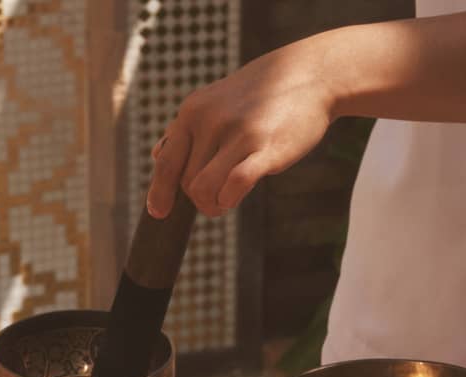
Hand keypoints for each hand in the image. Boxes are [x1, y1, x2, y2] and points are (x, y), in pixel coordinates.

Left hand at [148, 34, 340, 218]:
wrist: (308, 76)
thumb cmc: (259, 96)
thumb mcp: (214, 101)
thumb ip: (186, 128)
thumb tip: (157, 154)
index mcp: (192, 112)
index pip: (165, 162)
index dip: (159, 193)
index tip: (159, 213)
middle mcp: (210, 120)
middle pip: (186, 183)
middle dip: (198, 200)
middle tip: (216, 200)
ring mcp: (238, 133)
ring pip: (204, 189)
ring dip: (213, 205)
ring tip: (225, 201)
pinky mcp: (266, 147)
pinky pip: (235, 184)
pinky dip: (230, 199)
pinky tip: (236, 196)